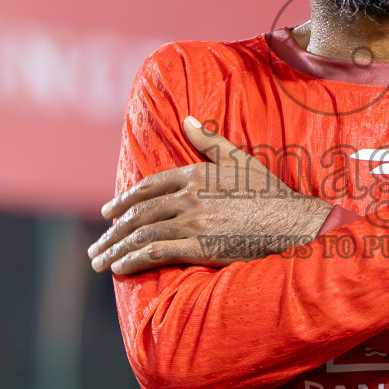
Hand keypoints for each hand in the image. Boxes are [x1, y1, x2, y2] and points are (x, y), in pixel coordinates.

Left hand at [88, 117, 332, 275]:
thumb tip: (188, 119)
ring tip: (99, 261)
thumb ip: (210, 141)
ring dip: (116, 249)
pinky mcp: (201, 247)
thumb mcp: (240, 160)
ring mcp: (194, 222)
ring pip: (143, 234)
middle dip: (112, 231)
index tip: (107, 212)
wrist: (293, 223)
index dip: (124, 200)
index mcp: (196, 174)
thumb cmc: (270, 194)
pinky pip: (157, 253)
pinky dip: (134, 260)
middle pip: (139, 213)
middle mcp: (190, 196)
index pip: (148, 187)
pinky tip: (120, 269)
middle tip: (96, 246)